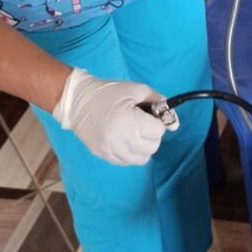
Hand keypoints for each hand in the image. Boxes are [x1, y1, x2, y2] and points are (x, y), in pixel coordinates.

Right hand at [52, 67, 174, 164]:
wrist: (77, 100)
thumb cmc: (108, 92)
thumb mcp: (137, 89)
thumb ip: (159, 102)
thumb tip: (175, 124)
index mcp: (129, 122)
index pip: (158, 132)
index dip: (157, 122)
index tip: (149, 114)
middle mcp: (120, 140)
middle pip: (152, 147)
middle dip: (151, 135)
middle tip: (142, 122)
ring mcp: (110, 150)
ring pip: (141, 159)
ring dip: (143, 146)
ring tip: (134, 132)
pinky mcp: (103, 156)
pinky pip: (127, 162)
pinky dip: (131, 153)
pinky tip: (124, 139)